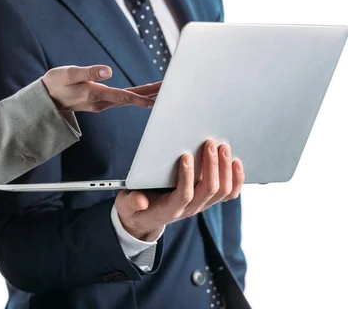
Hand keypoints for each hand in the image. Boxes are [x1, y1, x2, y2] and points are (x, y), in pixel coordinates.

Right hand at [41, 65, 160, 112]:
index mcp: (94, 94)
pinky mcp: (100, 101)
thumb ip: (88, 72)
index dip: (140, 98)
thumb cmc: (55, 83)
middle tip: (170, 89)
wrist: (46, 99)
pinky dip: (137, 96)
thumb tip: (109, 71)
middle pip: (131, 99)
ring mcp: (101, 103)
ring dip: (146, 95)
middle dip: (151, 95)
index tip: (156, 100)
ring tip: (164, 90)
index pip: (122, 96)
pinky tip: (146, 94)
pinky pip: (123, 99)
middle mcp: (101, 102)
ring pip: (128, 99)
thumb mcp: (68, 73)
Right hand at [115, 139, 244, 240]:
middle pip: (209, 190)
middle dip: (212, 166)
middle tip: (210, 144)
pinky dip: (236, 179)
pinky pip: (229, 194)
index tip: (186, 155)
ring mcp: (201, 205)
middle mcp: (189, 209)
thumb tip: (140, 201)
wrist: (145, 219)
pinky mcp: (208, 200)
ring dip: (225, 169)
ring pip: (222, 191)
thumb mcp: (126, 205)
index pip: (184, 195)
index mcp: (169, 209)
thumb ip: (131, 202)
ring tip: (223, 148)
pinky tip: (236, 163)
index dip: (187, 176)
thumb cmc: (135, 207)